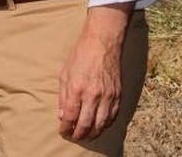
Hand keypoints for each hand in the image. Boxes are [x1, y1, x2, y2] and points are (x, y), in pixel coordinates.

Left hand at [57, 4, 130, 141]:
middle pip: (86, 124)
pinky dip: (105, 125)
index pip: (71, 116)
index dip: (66, 128)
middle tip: (73, 137)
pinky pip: (112, 117)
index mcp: (77, 89)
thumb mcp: (65, 74)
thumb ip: (64, 96)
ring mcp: (108, 96)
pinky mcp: (118, 96)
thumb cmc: (80, 56)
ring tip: (85, 136)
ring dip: (92, 133)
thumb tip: (62, 115)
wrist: (102, 44)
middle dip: (79, 135)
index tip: (62, 131)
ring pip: (101, 124)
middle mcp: (93, 95)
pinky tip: (99, 127)